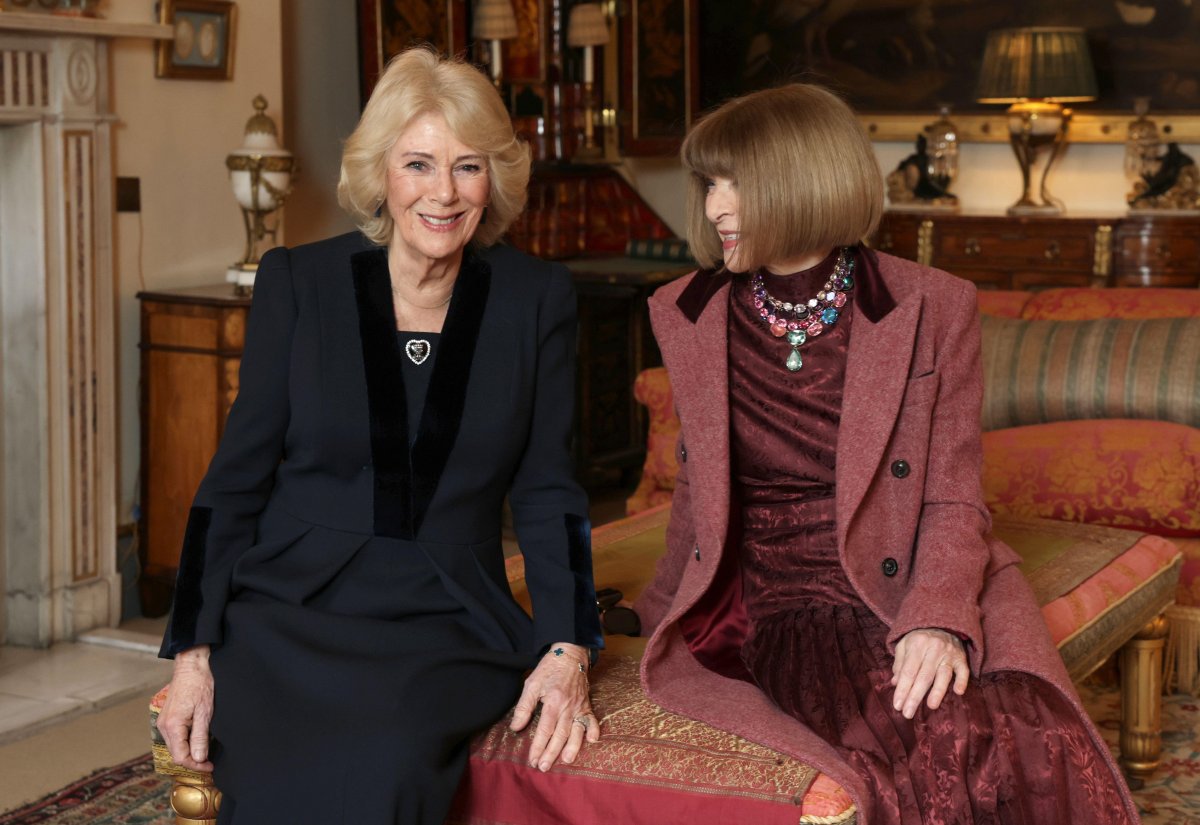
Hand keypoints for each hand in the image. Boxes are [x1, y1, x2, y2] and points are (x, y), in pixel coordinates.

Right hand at [156, 645, 215, 771]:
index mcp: (172, 726)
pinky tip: (198, 742)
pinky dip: (186, 743)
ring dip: (189, 752)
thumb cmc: (200, 684)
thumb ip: (200, 737)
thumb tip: (198, 758)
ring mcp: (164, 722)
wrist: (191, 666)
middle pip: (176, 754)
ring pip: (175, 746)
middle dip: (193, 761)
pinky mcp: (168, 718)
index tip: (210, 767)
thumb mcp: (204, 712)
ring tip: (206, 753)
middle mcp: (164, 726)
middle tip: (210, 763)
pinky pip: (175, 737)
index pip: (180, 757)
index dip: (196, 765)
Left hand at [509, 642, 598, 770]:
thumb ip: (524, 706)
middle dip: (551, 753)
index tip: (532, 759)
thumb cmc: (549, 668)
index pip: (545, 730)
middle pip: (560, 735)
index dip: (538, 746)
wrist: (570, 654)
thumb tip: (516, 727)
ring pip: (576, 731)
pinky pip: (592, 720)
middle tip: (544, 767)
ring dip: (572, 747)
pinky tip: (592, 741)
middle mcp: (568, 707)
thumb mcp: (532, 684)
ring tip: (566, 760)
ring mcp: (579, 706)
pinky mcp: (587, 704)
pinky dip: (593, 730)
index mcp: (553, 702)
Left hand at [890, 628, 968, 719]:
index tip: (897, 705)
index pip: (908, 671)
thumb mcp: (905, 644)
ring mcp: (948, 653)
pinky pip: (963, 670)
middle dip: (915, 696)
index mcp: (916, 645)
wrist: (943, 621)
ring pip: (943, 675)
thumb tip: (895, 683)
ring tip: (931, 706)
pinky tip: (958, 692)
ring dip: (937, 691)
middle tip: (908, 713)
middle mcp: (933, 649)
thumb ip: (899, 663)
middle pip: (923, 676)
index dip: (902, 689)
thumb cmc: (920, 637)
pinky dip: (962, 681)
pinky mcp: (961, 657)